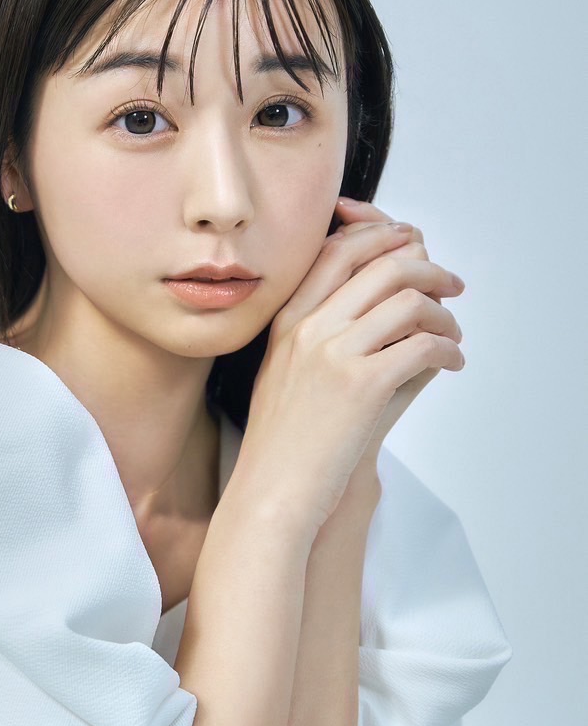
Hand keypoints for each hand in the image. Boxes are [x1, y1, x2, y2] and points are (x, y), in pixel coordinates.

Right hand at [239, 196, 465, 533]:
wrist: (272, 490)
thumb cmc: (283, 442)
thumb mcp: (285, 373)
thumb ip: (325, 334)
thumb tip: (389, 301)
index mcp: (286, 321)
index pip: (338, 250)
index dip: (382, 235)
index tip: (412, 242)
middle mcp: (308, 329)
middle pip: (382, 266)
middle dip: (429, 268)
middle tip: (451, 285)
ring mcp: (333, 354)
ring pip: (409, 300)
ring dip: (444, 313)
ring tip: (452, 335)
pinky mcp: (362, 385)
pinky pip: (423, 346)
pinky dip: (448, 349)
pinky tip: (451, 363)